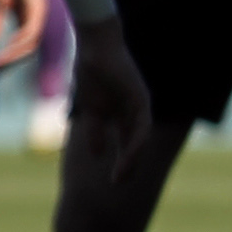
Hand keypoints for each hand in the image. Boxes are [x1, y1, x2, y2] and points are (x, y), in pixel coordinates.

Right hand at [0, 0, 46, 66]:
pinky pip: (32, 30)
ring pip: (30, 42)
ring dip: (15, 52)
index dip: (8, 55)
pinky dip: (21, 40)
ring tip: (0, 59)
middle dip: (11, 59)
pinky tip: (10, 44)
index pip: (21, 43)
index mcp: (27, 18)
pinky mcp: (38, 8)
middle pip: (27, 47)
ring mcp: (38, 14)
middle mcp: (35, 19)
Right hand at [60, 15, 149, 190]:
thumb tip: (96, 155)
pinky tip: (127, 156)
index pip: (125, 141)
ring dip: (131, 160)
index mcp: (122, 112)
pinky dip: (134, 144)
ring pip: (140, 139)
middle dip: (128, 164)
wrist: (95, 47)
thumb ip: (94, 131)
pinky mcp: (141, 100)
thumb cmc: (90, 72)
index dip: (120, 160)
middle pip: (135, 143)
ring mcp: (140, 105)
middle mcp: (135, 111)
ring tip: (120, 177)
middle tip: (118, 184)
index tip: (113, 179)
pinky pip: (141, 128)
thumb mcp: (89, 109)